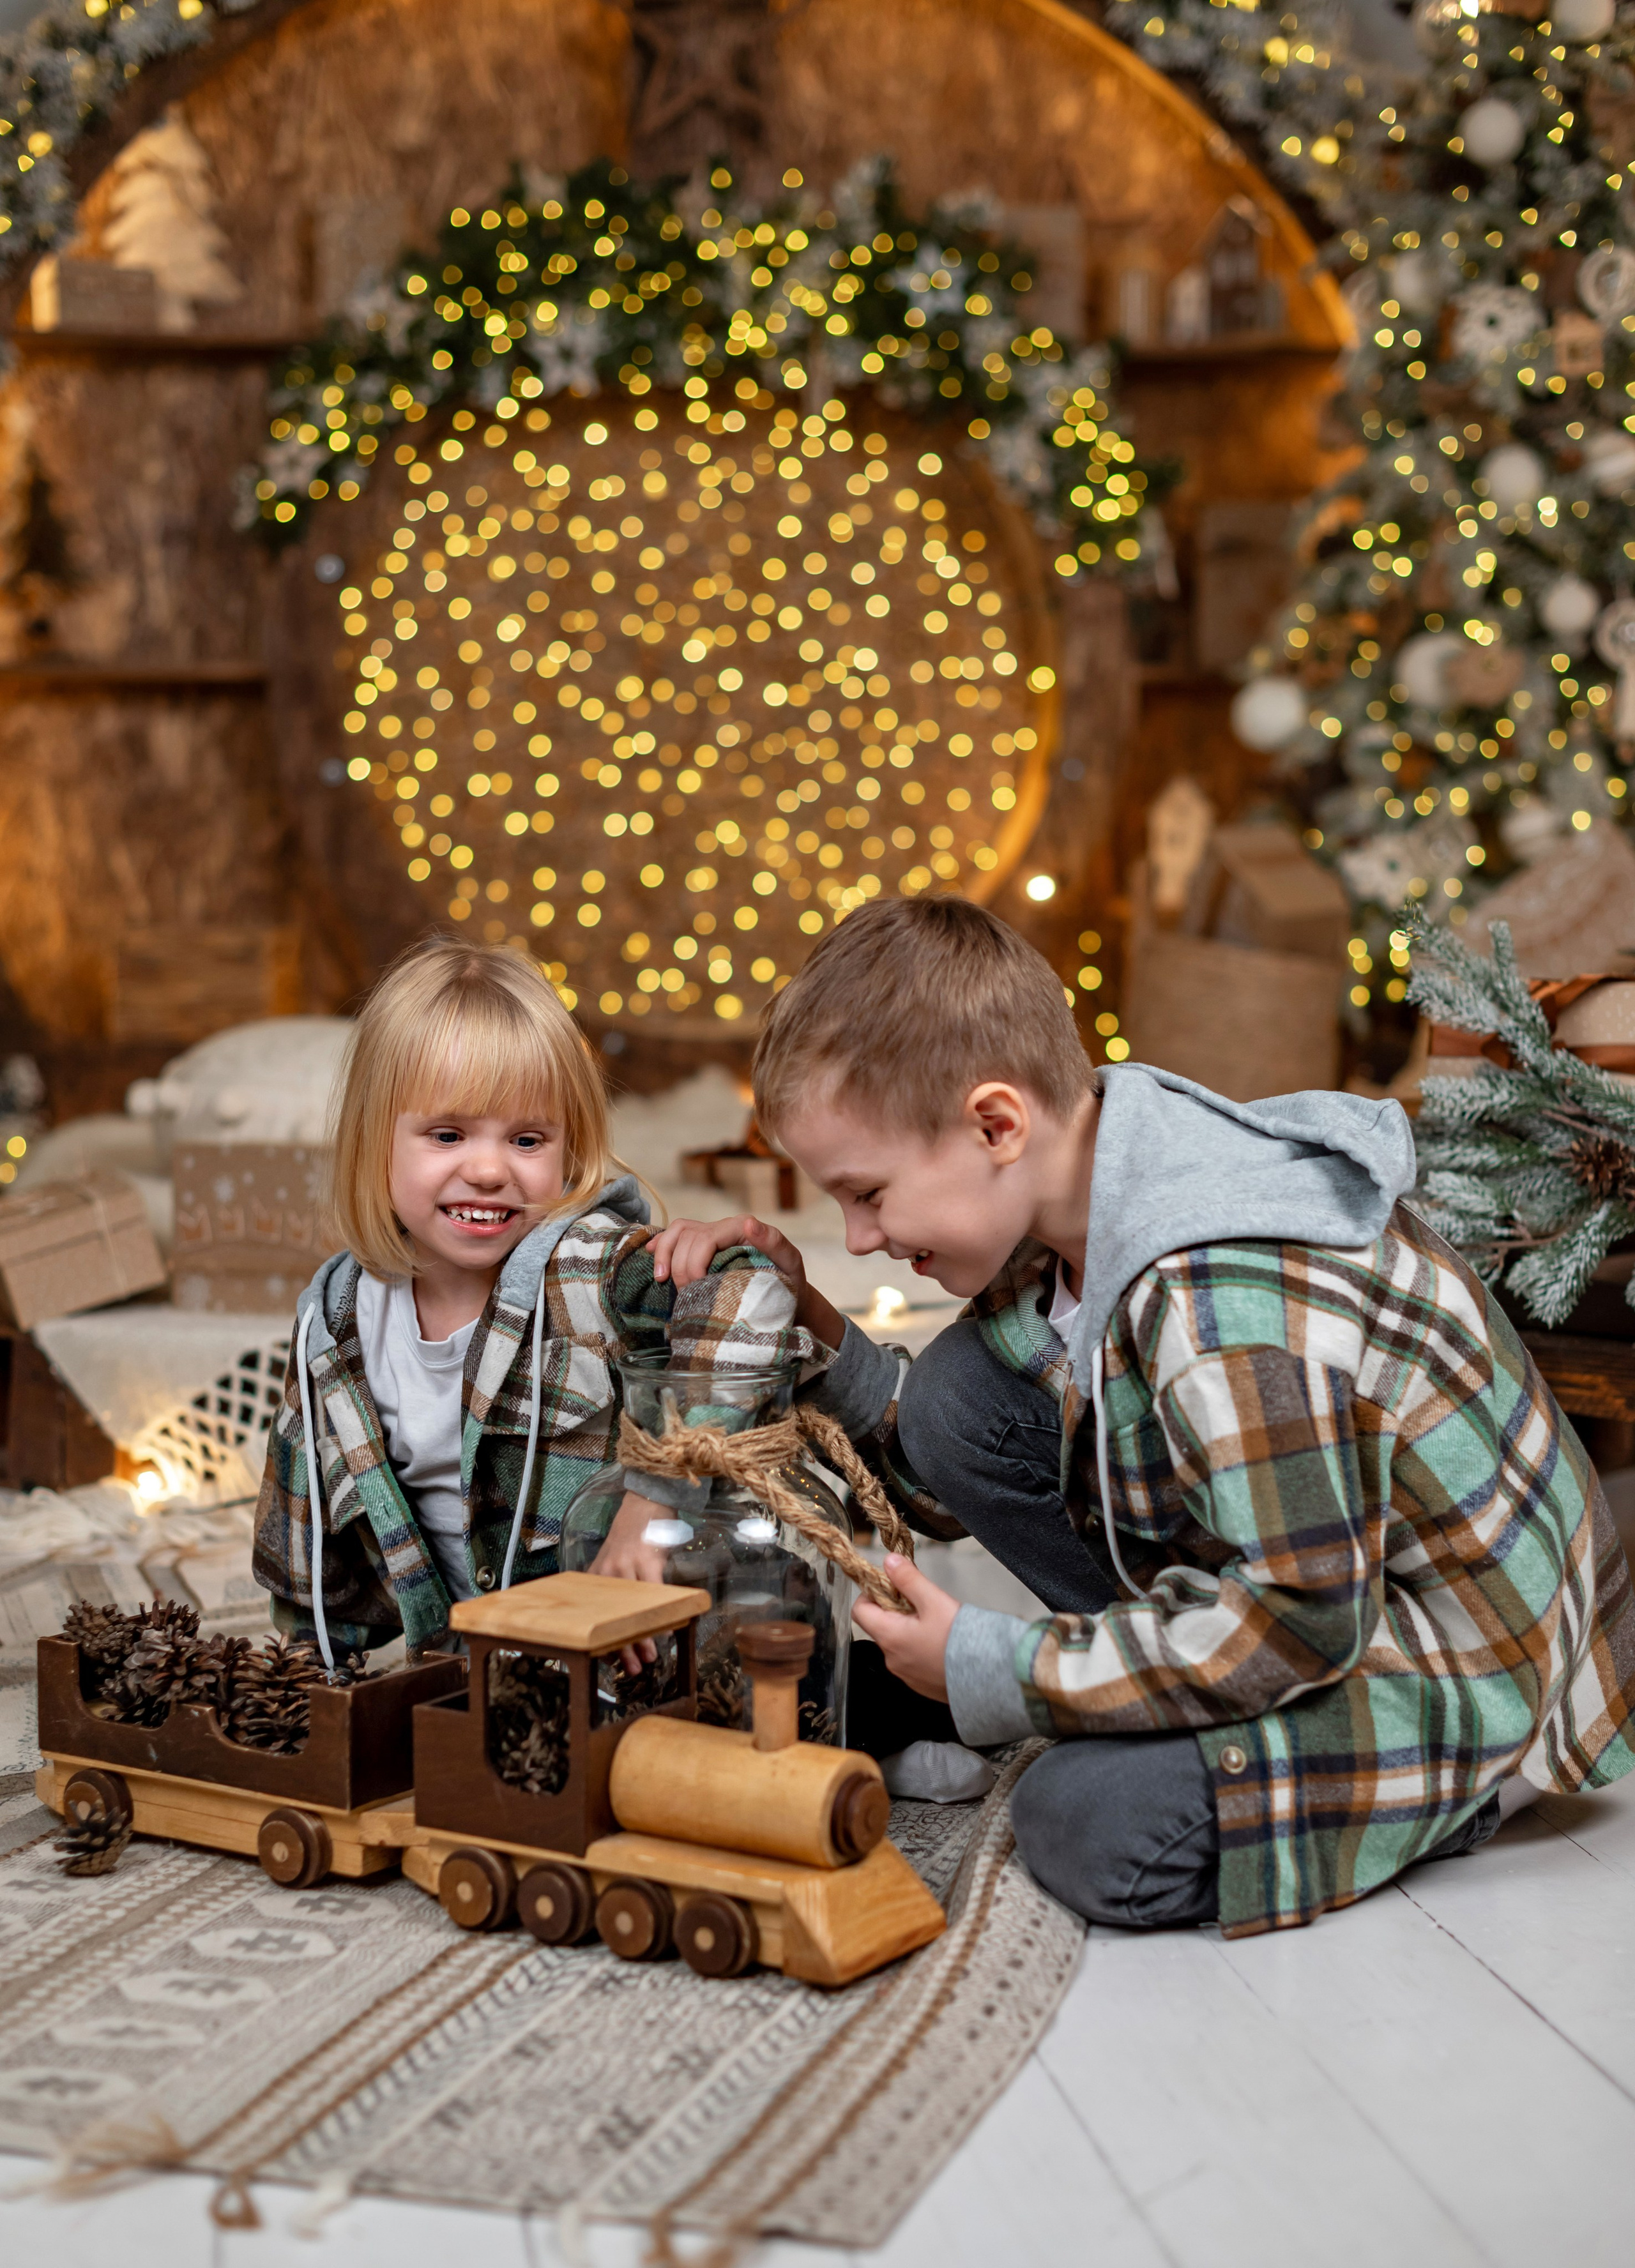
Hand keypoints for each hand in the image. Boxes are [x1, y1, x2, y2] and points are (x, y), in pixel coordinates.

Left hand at [587, 1490, 669, 1667]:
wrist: (645, 1499)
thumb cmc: (633, 1531)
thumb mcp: (614, 1556)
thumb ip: (615, 1581)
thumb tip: (624, 1613)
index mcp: (597, 1574)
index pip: (594, 1615)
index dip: (601, 1639)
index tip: (608, 1661)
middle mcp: (608, 1571)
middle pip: (611, 1617)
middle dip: (621, 1646)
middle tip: (629, 1668)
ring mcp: (627, 1565)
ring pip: (632, 1610)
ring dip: (642, 1636)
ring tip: (650, 1658)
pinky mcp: (647, 1559)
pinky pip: (653, 1593)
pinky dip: (659, 1612)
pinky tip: (666, 1628)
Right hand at [648, 1213, 844, 1347]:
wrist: (788, 1297)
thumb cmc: (790, 1281)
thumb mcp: (790, 1262)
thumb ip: (773, 1242)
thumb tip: (748, 1222)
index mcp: (741, 1228)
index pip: (704, 1238)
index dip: (692, 1263)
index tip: (694, 1289)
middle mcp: (723, 1228)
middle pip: (686, 1236)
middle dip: (679, 1266)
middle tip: (685, 1296)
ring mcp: (711, 1236)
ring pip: (677, 1232)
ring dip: (664, 1254)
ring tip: (662, 1278)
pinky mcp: (703, 1249)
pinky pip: (675, 1237)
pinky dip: (662, 1245)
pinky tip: (652, 1254)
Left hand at [852, 1554, 958, 1702]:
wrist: (987, 1675)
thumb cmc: (959, 1638)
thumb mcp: (934, 1600)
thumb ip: (909, 1579)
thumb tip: (888, 1562)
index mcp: (889, 1636)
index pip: (859, 1611)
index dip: (870, 1594)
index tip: (891, 1586)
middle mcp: (891, 1659)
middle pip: (879, 1626)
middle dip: (894, 1609)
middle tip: (920, 1601)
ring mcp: (905, 1674)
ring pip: (896, 1643)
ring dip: (907, 1629)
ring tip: (935, 1622)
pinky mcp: (920, 1684)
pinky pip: (910, 1660)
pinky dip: (918, 1647)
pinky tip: (940, 1642)